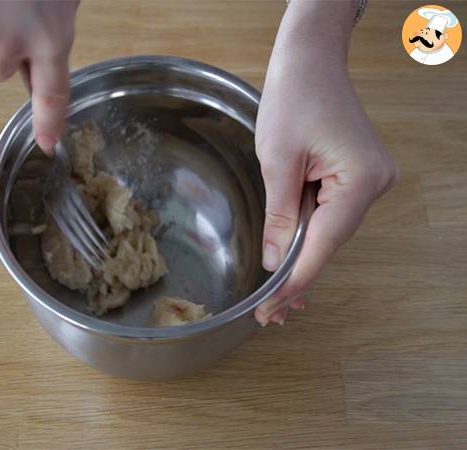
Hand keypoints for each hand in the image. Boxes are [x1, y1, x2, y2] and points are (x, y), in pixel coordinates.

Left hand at [254, 0, 397, 325]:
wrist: (309, 61)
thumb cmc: (293, 98)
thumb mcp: (277, 162)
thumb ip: (280, 217)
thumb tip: (278, 262)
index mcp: (361, 180)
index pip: (324, 244)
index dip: (296, 280)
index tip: (274, 309)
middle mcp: (374, 184)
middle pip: (329, 242)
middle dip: (298, 276)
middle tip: (272, 314)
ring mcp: (368, 179)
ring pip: (328, 231)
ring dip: (302, 258)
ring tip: (278, 298)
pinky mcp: (354, 174)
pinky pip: (329, 213)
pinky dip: (308, 234)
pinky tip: (292, 259)